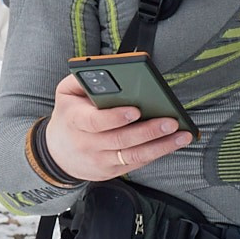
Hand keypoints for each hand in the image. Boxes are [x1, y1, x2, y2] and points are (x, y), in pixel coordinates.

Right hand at [42, 73, 190, 182]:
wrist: (57, 153)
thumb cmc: (69, 116)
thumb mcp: (67, 93)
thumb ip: (83, 79)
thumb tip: (107, 68)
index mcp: (75, 120)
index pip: (96, 122)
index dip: (115, 117)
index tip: (135, 110)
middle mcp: (88, 143)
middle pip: (121, 140)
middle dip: (148, 131)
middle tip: (171, 122)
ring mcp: (101, 159)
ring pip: (133, 155)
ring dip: (161, 146)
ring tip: (182, 135)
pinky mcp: (112, 170)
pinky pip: (137, 163)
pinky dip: (158, 153)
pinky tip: (173, 144)